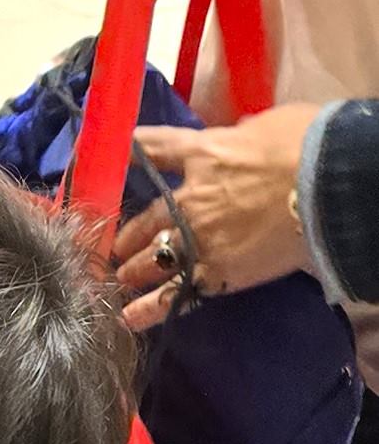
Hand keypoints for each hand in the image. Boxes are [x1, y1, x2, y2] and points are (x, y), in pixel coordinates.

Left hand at [112, 104, 320, 332]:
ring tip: (123, 278)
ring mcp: (200, 238)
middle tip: (118, 246)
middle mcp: (190, 197)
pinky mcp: (218, 273)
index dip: (129, 151)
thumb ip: (245, 134)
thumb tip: (242, 134)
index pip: (152, 147)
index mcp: (202, 153)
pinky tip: (129, 318)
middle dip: (131, 233)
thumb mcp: (268, 125)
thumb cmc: (309, 145)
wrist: (330, 187)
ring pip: (154, 256)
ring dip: (135, 269)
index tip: (113, 156)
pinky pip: (175, 293)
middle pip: (147, 216)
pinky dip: (150, 308)